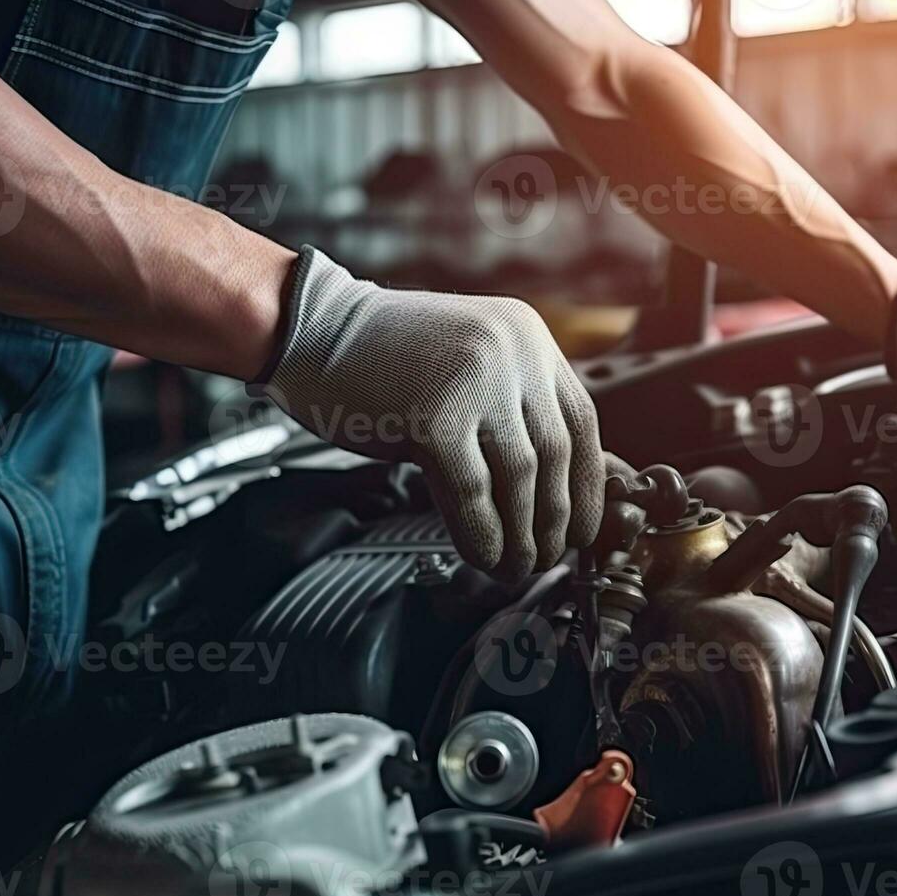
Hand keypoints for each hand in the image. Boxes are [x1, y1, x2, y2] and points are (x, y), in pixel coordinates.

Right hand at [261, 247, 604, 578]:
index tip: (582, 527)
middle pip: (556, 454)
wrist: (310, 330)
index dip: (586, 485)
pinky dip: (482, 532)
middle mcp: (512, 351)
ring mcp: (475, 380)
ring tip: (516, 565)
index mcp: (527, 336)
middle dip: (556, 519)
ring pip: (520, 477)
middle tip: (547, 557)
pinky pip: (473, 491)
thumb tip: (555, 487)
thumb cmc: (382, 358)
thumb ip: (511, 410)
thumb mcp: (467, 368)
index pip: (582, 421)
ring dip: (522, 534)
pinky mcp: (434, 414)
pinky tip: (483, 555)